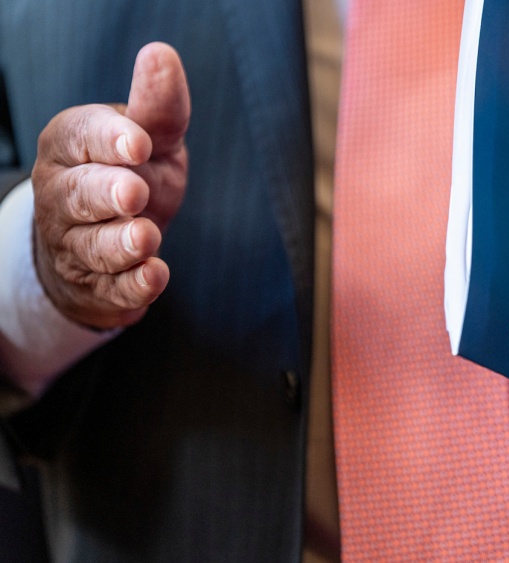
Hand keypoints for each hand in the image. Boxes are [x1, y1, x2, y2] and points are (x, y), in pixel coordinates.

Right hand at [31, 42, 189, 328]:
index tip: (140, 143)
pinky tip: (154, 277)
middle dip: (105, 194)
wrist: (116, 235)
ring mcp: (74, 243)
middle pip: (78, 195)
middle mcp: (62, 195)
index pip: (81, 138)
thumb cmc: (133, 173)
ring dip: (119, 244)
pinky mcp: (95, 285)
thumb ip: (158, 106)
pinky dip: (131, 286)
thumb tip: (161, 55)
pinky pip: (110, 289)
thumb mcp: (151, 138)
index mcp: (71, 147)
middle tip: (133, 193)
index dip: (109, 141)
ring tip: (146, 238)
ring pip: (91, 247)